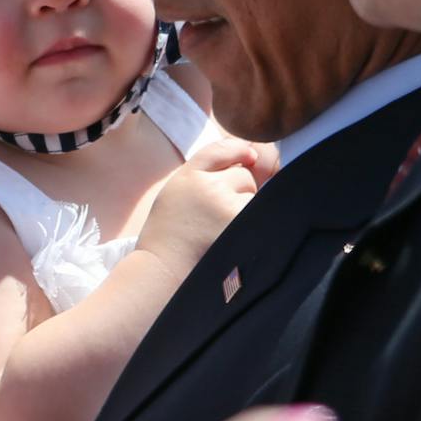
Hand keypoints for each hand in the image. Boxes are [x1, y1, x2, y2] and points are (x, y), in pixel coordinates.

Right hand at [136, 138, 274, 278]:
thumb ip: (205, 171)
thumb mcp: (177, 191)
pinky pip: (258, 214)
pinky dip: (251, 222)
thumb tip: (251, 155)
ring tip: (220, 228)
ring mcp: (226, 208)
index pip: (221, 150)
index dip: (239, 150)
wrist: (163, 270)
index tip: (249, 155)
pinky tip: (232, 236)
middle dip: (238, 189)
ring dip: (244, 206)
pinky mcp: (240, 227)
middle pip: (243, 174)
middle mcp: (208, 187)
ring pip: (253, 194)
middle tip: (215, 214)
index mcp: (188, 176)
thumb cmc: (171, 233)